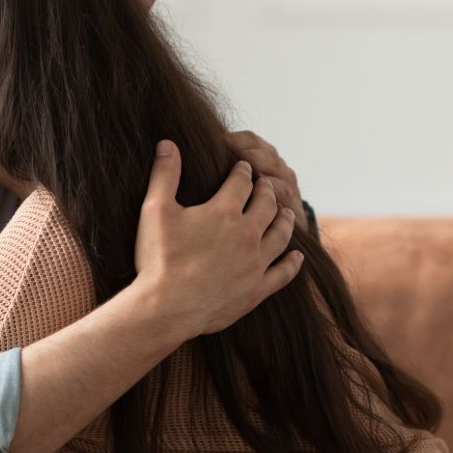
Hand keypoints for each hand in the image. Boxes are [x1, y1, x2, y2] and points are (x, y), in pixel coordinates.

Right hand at [134, 140, 303, 337]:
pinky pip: (283, 273)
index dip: (242, 171)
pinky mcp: (257, 289)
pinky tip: (297, 257)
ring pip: (281, 235)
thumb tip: (167, 143)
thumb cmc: (158, 259)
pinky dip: (292, 263)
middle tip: (265, 186)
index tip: (243, 167)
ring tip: (285, 212)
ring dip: (285, 220)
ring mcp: (256, 263)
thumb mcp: (155, 210)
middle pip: (266, 204)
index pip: (241, 182)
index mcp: (225, 211)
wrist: (166, 308)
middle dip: (266, 191)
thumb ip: (165, 174)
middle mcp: (247, 234)